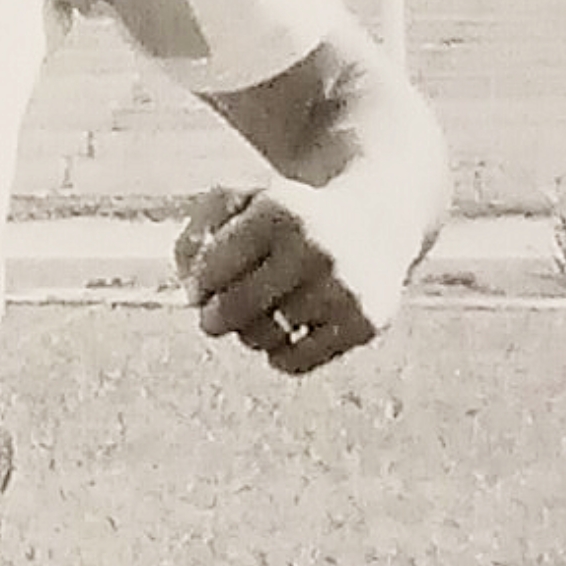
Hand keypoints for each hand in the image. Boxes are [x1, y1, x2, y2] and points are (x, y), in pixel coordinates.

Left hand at [175, 181, 406, 376]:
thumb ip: (197, 232)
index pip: (210, 270)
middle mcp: (315, 247)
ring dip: (250, 332)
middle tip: (216, 317)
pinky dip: (280, 355)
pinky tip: (288, 332)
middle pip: (232, 310)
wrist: (375, 220)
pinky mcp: (364, 322)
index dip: (198, 285)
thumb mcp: (242, 201)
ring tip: (263, 313)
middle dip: (214, 318)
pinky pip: (294, 363)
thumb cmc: (289, 217)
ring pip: (262, 338)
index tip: (203, 287)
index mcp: (280, 211)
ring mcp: (343, 288)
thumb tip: (190, 285)